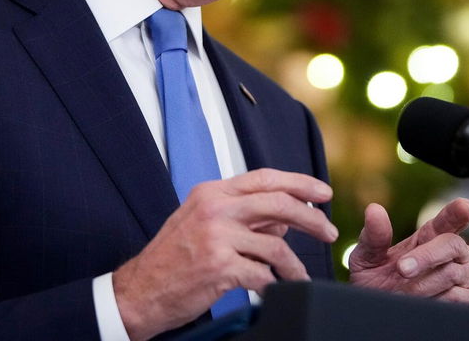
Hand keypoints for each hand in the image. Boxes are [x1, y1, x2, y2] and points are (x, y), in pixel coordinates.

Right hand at [113, 168, 336, 340]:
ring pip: (276, 244)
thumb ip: (243, 215)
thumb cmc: (172, 258)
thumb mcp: (203, 224)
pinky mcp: (219, 267)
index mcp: (212, 192)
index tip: (322, 192)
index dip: (299, 182)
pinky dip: (276, 285)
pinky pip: (263, 274)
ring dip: (295, 264)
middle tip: (329, 231)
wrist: (139, 291)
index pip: (265, 178)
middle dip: (312, 217)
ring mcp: (216, 237)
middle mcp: (215, 208)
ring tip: (301, 276)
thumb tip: (283, 216)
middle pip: (278, 203)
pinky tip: (277, 291)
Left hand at [348, 198, 468, 307]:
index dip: (458, 212)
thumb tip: (373, 209)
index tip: (465, 207)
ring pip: (453, 273)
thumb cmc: (376, 282)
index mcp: (430, 236)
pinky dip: (439, 301)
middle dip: (426, 256)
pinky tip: (426, 303)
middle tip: (401, 269)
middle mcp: (453, 253)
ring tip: (404, 292)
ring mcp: (465, 275)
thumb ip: (373, 236)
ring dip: (424, 284)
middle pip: (452, 244)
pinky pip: (461, 297)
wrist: (380, 314)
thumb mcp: (367, 258)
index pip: (449, 219)